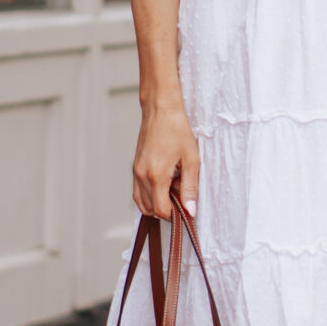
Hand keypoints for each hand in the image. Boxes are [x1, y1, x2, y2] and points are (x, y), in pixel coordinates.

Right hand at [133, 99, 198, 217]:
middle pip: (149, 209)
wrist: (160, 109)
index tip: (186, 208)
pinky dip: (150, 194)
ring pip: (141, 202)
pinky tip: (164, 182)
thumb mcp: (191, 159)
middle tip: (180, 195)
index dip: (174, 215)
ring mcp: (136, 171)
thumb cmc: (177, 129)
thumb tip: (191, 210)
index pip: (160, 210)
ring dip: (156, 203)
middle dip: (165, 209)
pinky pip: (138, 191)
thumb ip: (190, 187)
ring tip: (173, 188)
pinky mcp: (135, 167)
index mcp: (156, 175)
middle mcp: (141, 175)